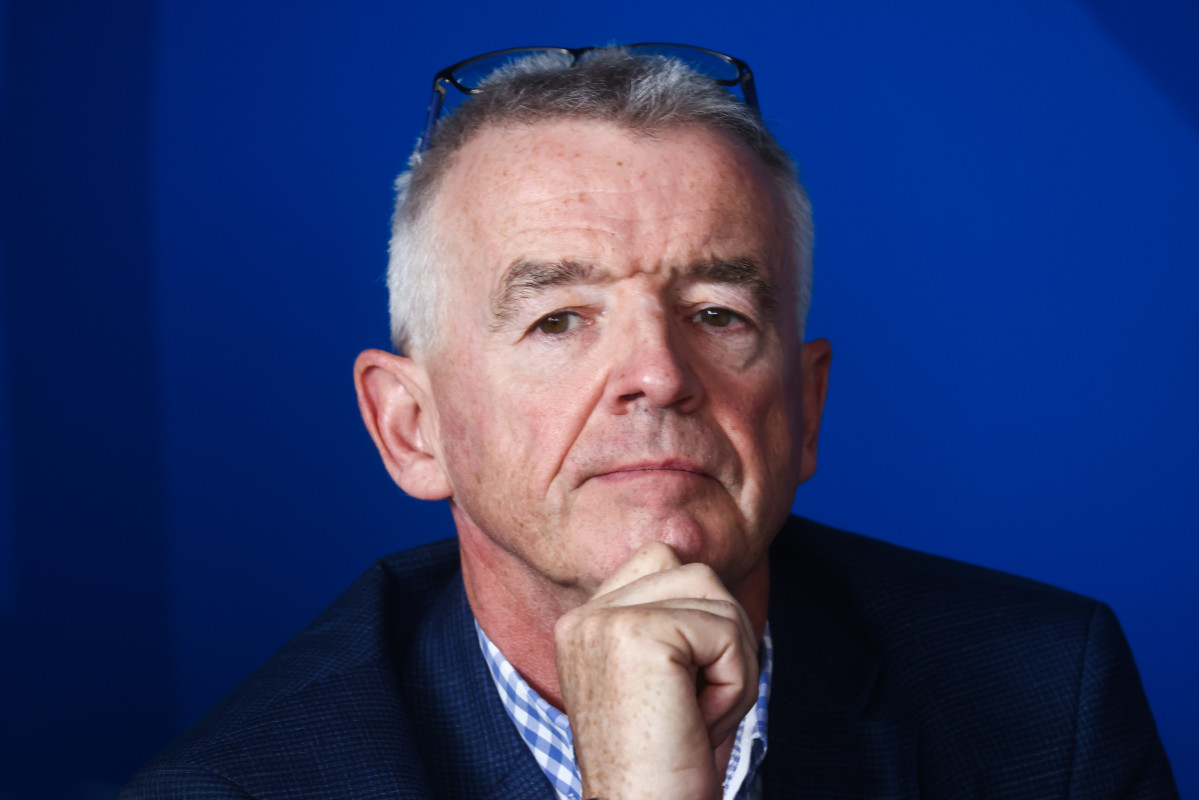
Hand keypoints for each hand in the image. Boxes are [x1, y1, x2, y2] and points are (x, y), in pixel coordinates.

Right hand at [553, 542, 758, 799]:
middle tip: (696, 709)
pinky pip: (727, 632)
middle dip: (723, 642)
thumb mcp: (666, 681)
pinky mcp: (637, 633)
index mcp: (583, 624)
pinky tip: (700, 723)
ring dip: (733, 665)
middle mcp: (584, 615)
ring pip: (718, 597)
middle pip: (697, 575)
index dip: (701, 624)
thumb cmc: (669, 765)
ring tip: (698, 716)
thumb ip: (676, 621)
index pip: (664, 563)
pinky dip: (735, 685)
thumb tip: (717, 579)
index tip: (682, 694)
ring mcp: (605, 620)